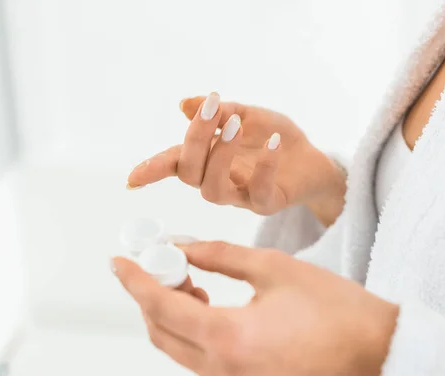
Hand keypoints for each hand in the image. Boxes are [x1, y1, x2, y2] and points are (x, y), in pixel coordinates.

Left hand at [113, 242, 397, 375]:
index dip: (135, 281)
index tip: (119, 261)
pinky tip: (204, 301)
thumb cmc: (335, 308)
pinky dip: (190, 329)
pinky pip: (199, 358)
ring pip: (177, 348)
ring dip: (170, 312)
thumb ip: (217, 255)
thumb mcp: (273, 267)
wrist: (373, 352)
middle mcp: (226, 372)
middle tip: (159, 262)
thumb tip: (180, 247)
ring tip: (187, 278)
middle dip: (150, 295)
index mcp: (232, 339)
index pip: (162, 307)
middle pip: (161, 333)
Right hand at [127, 94, 345, 224]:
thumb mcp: (249, 114)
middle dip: (196, 140)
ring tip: (237, 124)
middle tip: (212, 110)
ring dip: (220, 155)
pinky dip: (265, 165)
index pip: (175, 164)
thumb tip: (185, 104)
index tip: (131, 180)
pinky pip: (259, 192)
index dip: (152, 169)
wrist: (312, 160)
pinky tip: (274, 141)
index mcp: (208, 160)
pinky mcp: (267, 203)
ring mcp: (241, 196)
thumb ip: (221, 111)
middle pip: (191, 173)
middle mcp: (218, 181)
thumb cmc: (275, 137)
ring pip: (213, 190)